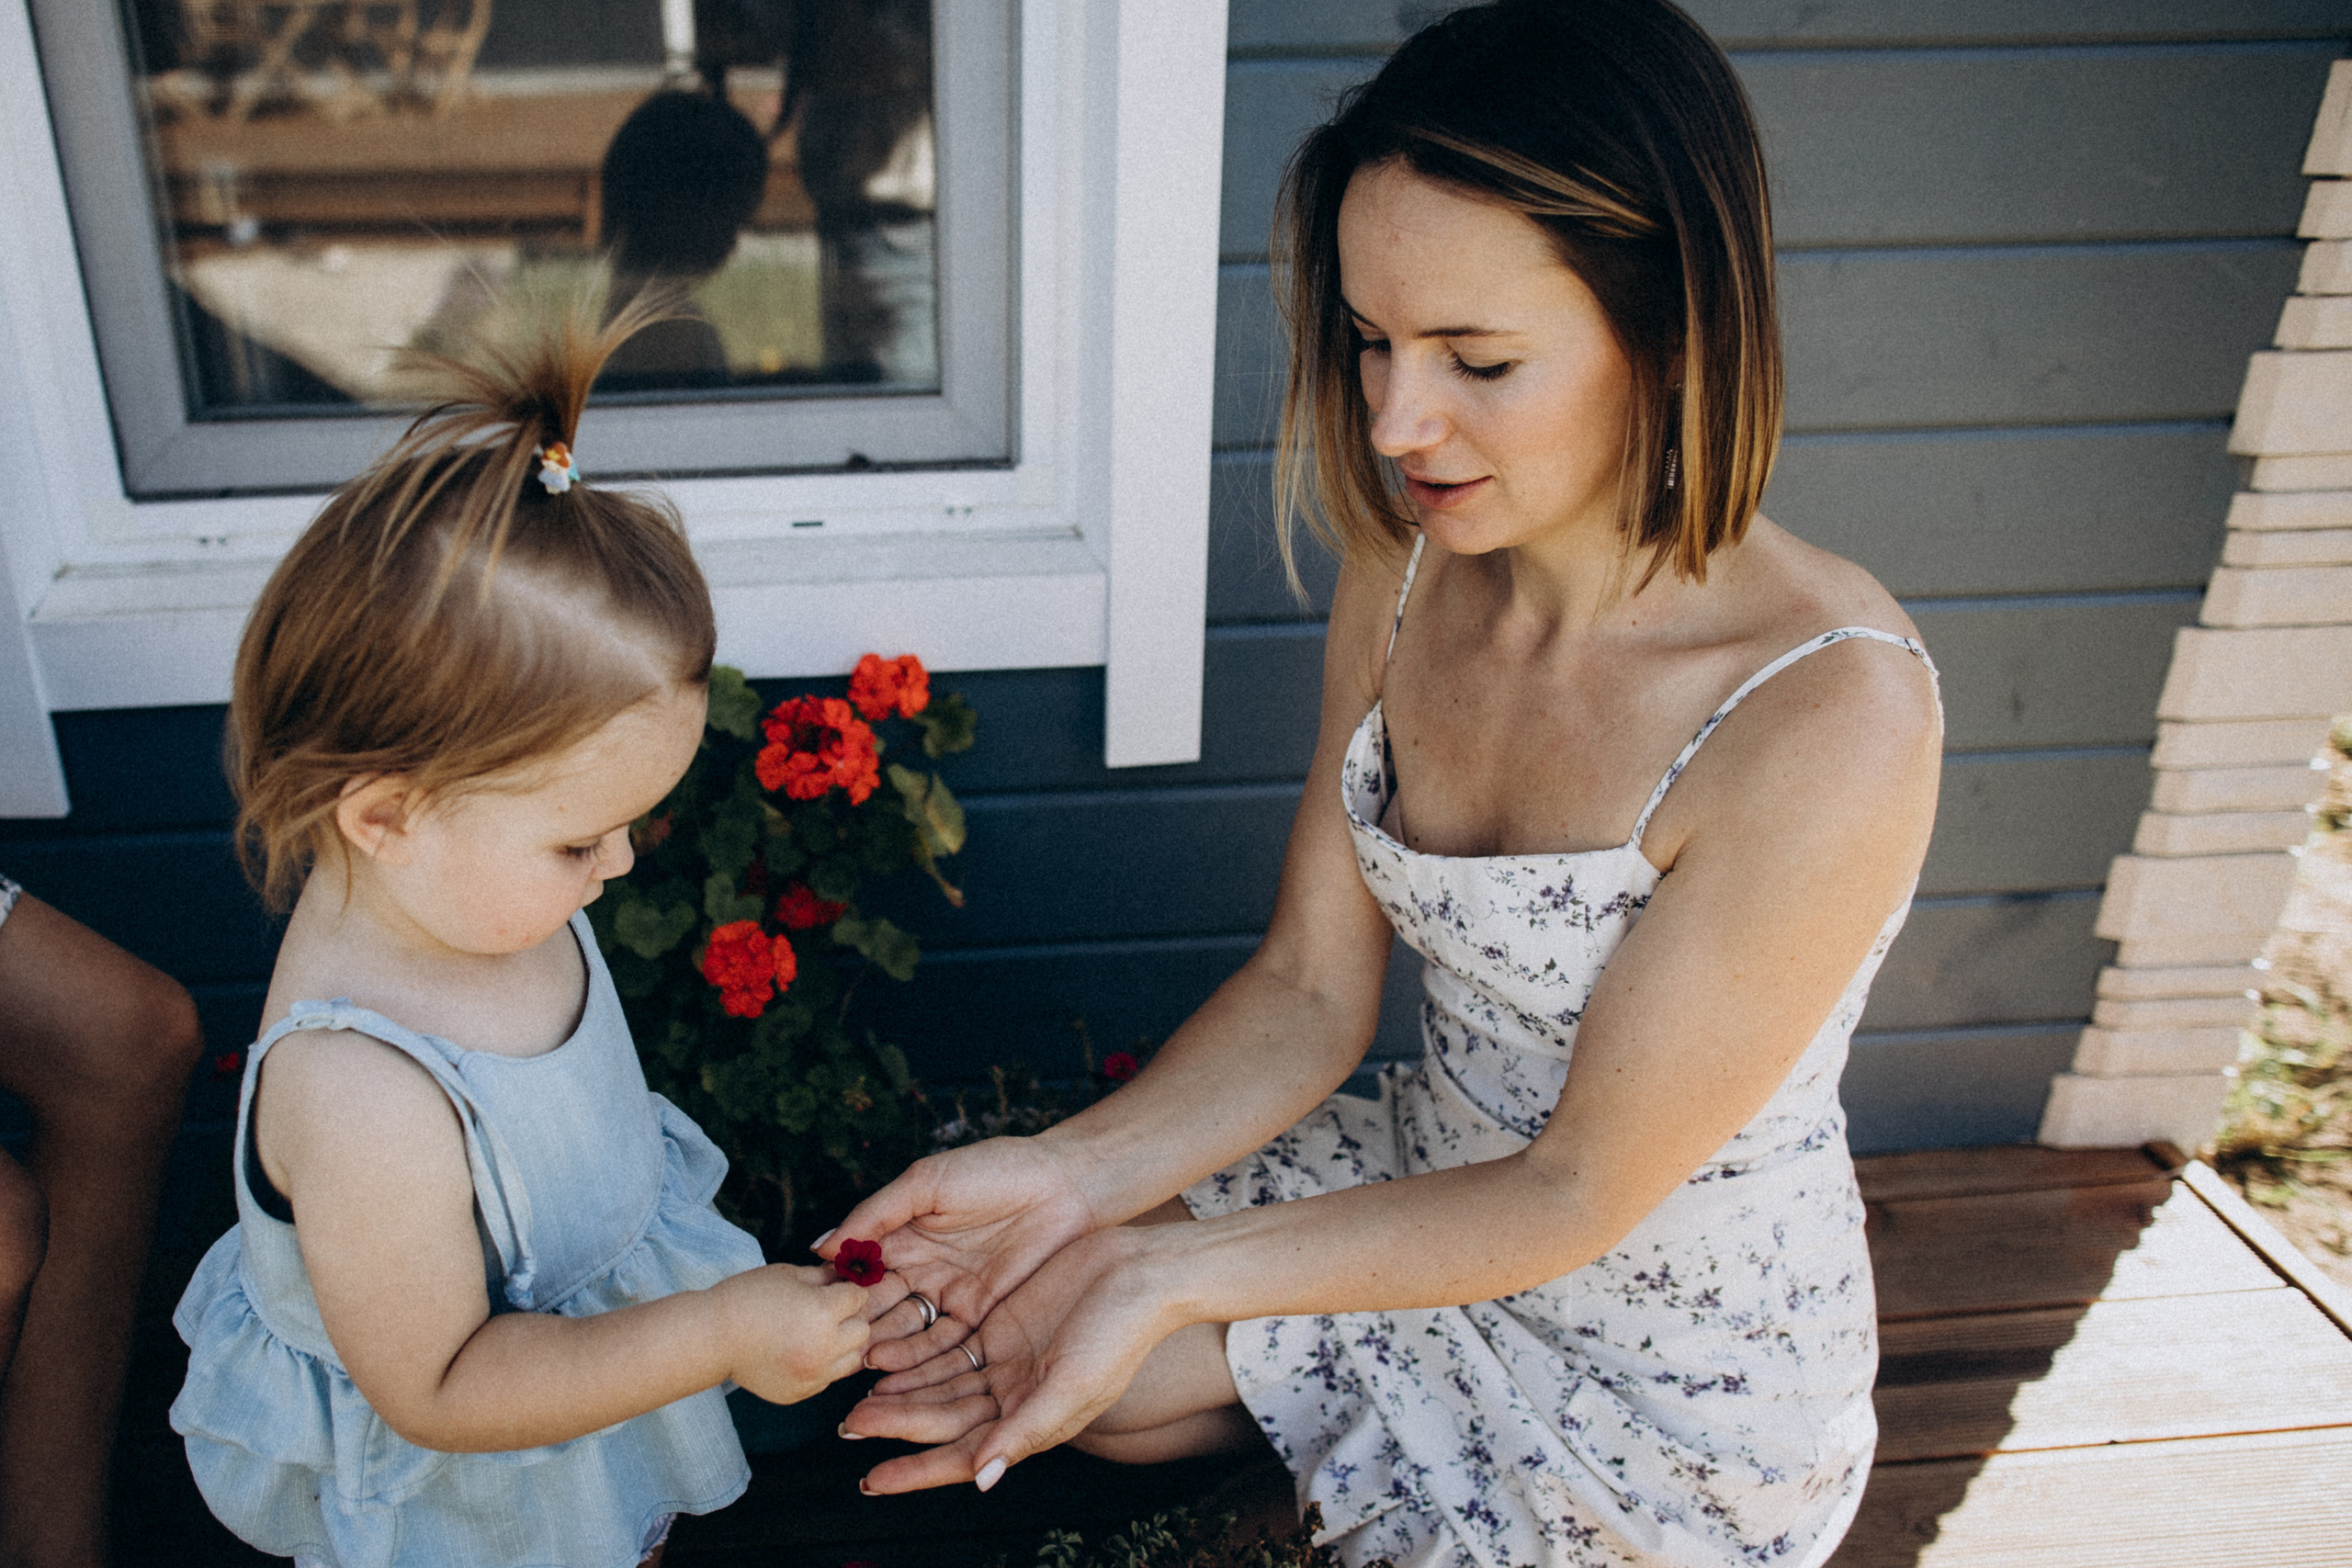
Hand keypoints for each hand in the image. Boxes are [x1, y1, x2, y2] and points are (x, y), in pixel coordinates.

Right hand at [708, 1264, 870, 1405]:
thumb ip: (823, 1277)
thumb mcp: (788, 1275)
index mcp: (823, 1312)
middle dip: (850, 1317)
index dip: (849, 1289)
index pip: (858, 1297)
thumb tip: (846, 1275)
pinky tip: (801, 1351)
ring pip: (852, 1359)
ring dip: (843, 1344)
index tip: (839, 1288)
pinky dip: (823, 1365)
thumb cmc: (746, 1298)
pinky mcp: (801, 1392)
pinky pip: (828, 1378)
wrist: (713, 1337)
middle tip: (829, 1311)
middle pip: (862, 1330)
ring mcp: (813, 1374)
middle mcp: (824, 1347)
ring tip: (818, 1334)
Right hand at [815, 1135, 1101, 1372]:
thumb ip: (876, 1214)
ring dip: (886, 1352)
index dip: (841, 1293)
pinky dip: (922, 1361)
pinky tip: (896, 1375)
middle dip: (859, 1330)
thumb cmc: (996, 1169)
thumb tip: (821, 1247)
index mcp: (906, 1236)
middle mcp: (925, 1270)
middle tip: (833, 1352)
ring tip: (860, 1365)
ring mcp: (955, 1296)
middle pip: (883, 1309)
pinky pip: (948, 1344)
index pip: (864, 1272)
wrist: (1068, 1185)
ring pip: (911, 1332)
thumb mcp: (927, 1183)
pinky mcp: (985, 1316)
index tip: (815, 1313)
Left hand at [841, 1227, 1173, 1492]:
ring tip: (858, 1400)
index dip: (917, 1469)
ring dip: (902, 1394)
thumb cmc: (1122, 1332)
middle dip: (897, 1425)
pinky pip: (951, 1347)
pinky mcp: (1002, 1326)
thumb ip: (1025, 1432)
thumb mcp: (1074, 1384)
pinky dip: (919, 1357)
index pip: (963, 1455)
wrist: (1143, 1272)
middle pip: (943, 1419)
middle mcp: (1015, 1397)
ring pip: (941, 1385)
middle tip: (848, 1425)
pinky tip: (887, 1359)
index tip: (873, 1479)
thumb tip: (981, 1479)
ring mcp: (1007, 1361)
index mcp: (1032, 1422)